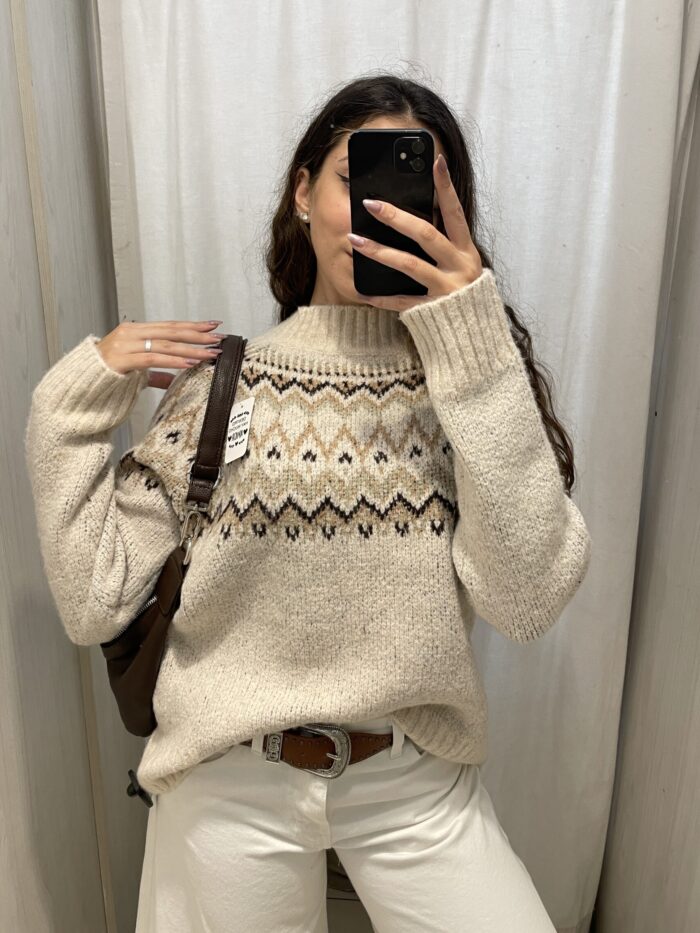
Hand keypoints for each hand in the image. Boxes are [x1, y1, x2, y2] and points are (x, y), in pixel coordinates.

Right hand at [95, 320, 225, 389]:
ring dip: (191, 348)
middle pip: (171, 331)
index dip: (192, 326)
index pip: (169, 326)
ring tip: (210, 353)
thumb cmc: (105, 379)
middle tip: (219, 337)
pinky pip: (153, 358)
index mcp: (134, 332)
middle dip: (197, 334)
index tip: (213, 326)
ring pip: (165, 344)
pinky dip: (174, 360)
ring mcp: (124, 345)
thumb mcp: (134, 373)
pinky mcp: (121, 360)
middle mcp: (130, 333)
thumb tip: (172, 379)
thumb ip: (154, 373)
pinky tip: (189, 362)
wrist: (78, 388)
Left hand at [347, 153, 482, 311]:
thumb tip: (413, 219)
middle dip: (396, 217)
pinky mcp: (433, 311)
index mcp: (466, 251)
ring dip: (380, 250)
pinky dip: (382, 297)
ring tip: (354, 240)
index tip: (435, 160)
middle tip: (370, 203)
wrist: (475, 340)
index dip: (446, 186)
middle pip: (426, 234)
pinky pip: (403, 301)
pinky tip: (363, 291)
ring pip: (410, 264)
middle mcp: (460, 267)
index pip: (455, 212)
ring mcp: (447, 290)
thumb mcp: (460, 267)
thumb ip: (443, 245)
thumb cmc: (464, 298)